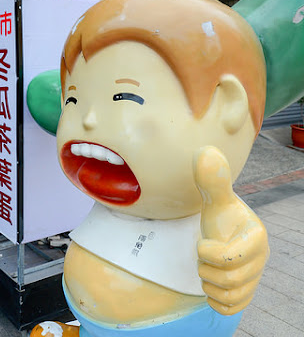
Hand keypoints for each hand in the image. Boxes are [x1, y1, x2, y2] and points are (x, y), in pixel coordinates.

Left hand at [194, 146, 268, 315]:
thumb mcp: (215, 199)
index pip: (229, 258)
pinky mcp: (246, 294)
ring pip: (227, 295)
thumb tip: (205, 152)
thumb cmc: (220, 217)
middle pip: (226, 279)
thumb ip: (212, 179)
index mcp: (256, 238)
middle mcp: (259, 260)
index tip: (202, 243)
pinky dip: (215, 300)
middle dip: (205, 268)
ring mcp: (254, 279)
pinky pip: (230, 308)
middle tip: (203, 255)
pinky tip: (211, 284)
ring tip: (207, 266)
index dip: (207, 253)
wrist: (222, 233)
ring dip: (208, 282)